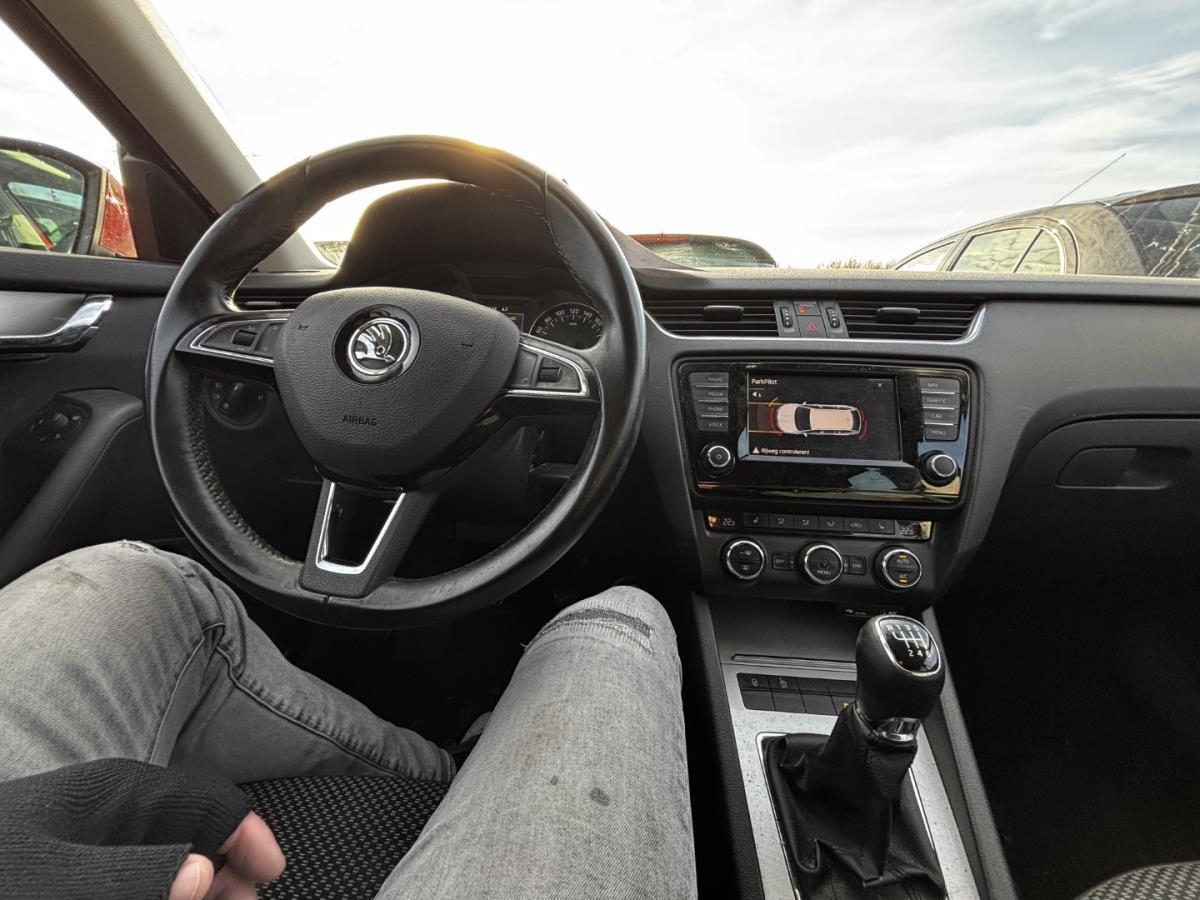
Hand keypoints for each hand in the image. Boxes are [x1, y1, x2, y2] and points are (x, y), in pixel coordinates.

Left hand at [0, 758, 286, 898]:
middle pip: (194, 832)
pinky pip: (132, 872)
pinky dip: (155, 885)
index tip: (271, 879)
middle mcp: (111, 809)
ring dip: (189, 885)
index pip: (211, 803)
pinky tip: (158, 895)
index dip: (250, 839)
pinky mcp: (68, 863)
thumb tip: (205, 874)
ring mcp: (90, 838)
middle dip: (225, 873)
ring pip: (165, 859)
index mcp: (119, 793)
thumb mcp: (53, 882)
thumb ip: (134, 876)